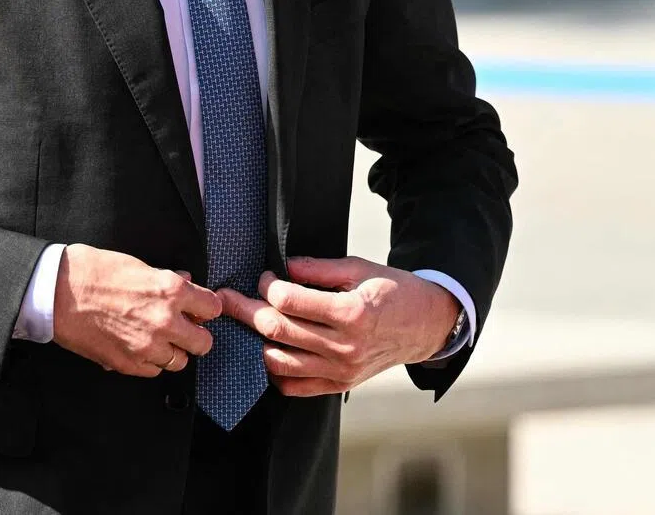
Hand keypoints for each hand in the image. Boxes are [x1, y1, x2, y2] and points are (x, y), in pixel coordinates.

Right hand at [51, 244, 221, 376]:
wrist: (57, 291)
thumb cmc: (93, 270)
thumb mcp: (137, 264)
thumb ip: (166, 279)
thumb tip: (185, 283)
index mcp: (169, 291)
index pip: (212, 307)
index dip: (206, 306)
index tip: (200, 307)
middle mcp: (164, 322)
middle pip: (203, 343)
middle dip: (196, 333)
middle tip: (184, 326)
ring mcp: (146, 347)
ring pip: (178, 361)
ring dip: (173, 350)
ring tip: (158, 337)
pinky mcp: (127, 364)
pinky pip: (153, 371)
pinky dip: (150, 361)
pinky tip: (138, 345)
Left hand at [217, 255, 458, 397]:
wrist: (426, 326)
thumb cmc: (393, 291)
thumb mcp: (360, 268)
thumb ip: (319, 269)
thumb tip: (285, 267)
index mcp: (351, 313)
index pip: (288, 301)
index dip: (268, 284)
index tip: (265, 275)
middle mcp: (344, 347)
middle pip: (277, 330)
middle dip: (245, 310)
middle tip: (227, 297)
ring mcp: (341, 371)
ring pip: (278, 362)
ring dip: (254, 341)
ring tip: (244, 323)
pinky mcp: (339, 385)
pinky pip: (294, 387)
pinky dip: (274, 371)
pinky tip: (267, 350)